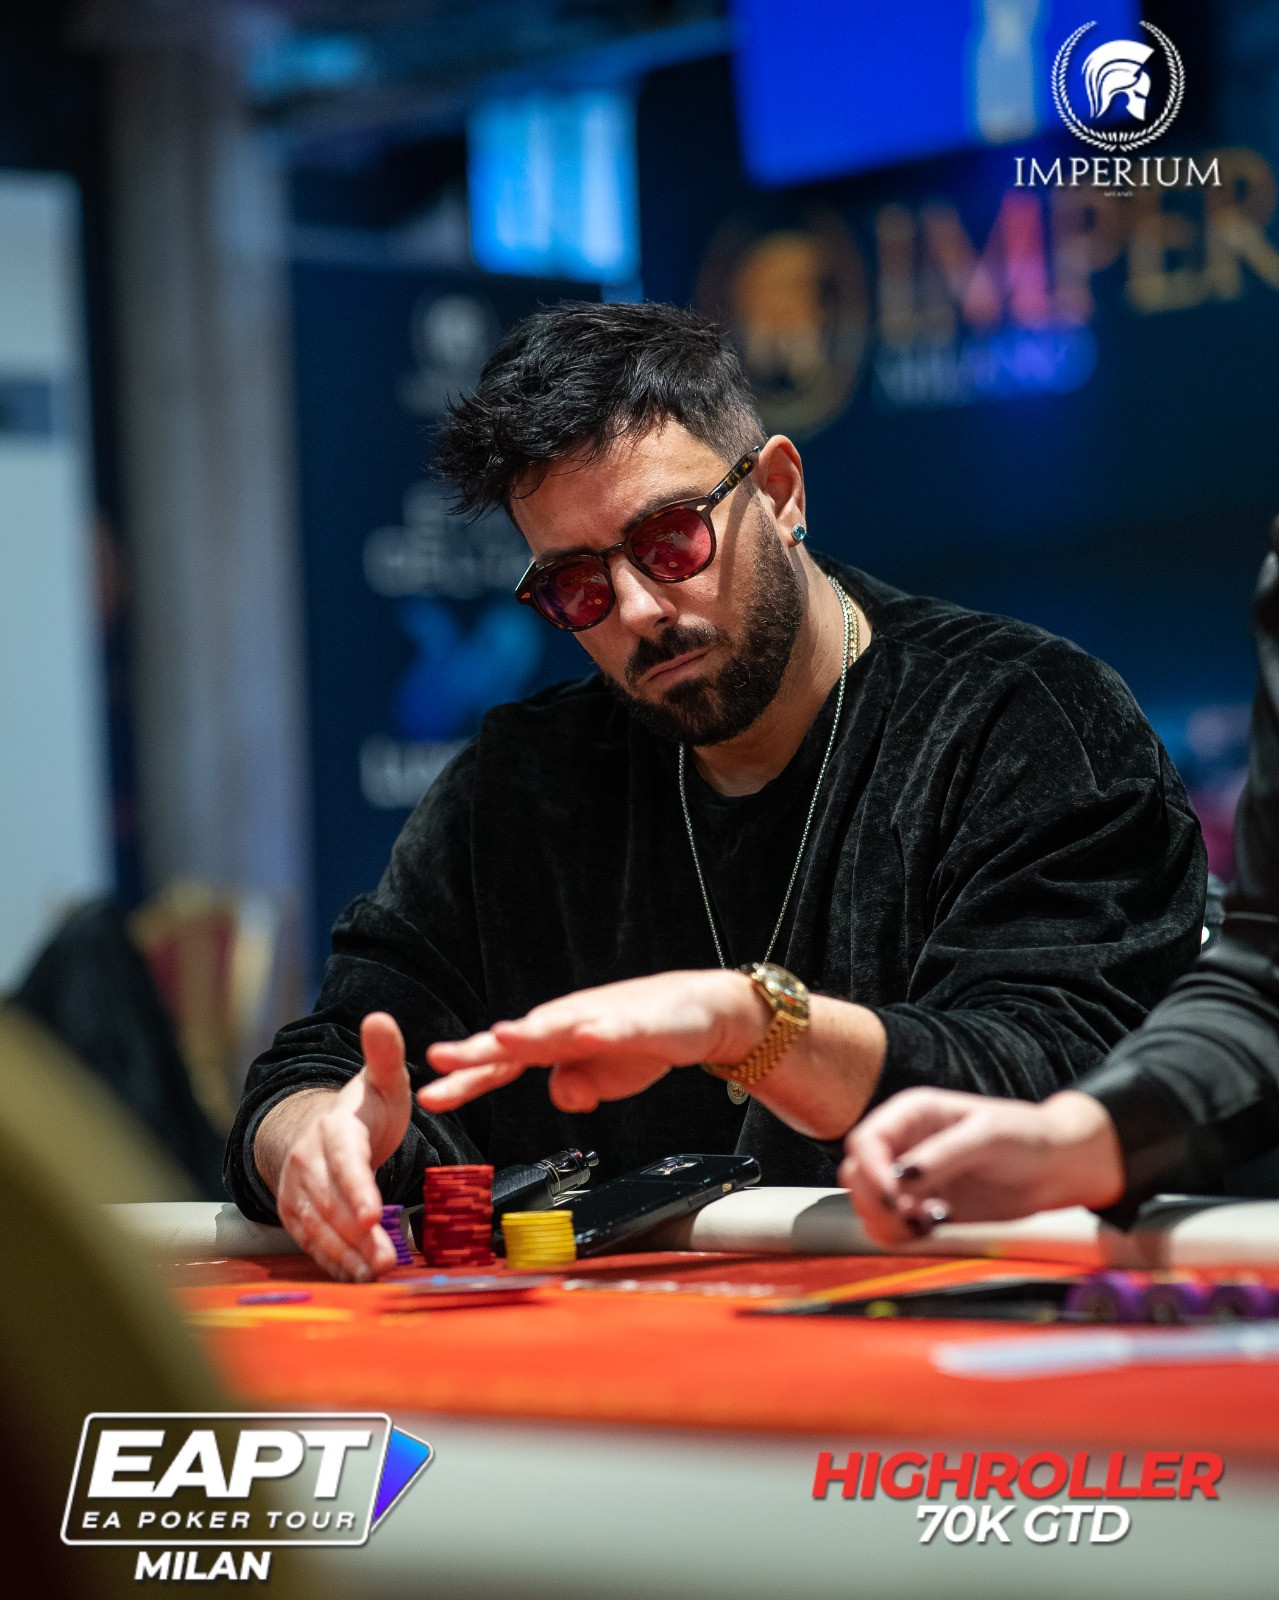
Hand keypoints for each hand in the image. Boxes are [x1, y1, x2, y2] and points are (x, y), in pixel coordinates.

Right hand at [268, 1012, 411, 1280]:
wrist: (325, 1129)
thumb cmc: (366, 1108)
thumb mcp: (383, 1081)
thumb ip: (385, 1056)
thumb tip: (380, 1017)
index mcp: (334, 1128)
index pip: (345, 1161)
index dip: (356, 1189)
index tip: (372, 1214)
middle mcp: (309, 1160)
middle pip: (332, 1202)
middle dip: (357, 1235)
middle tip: (386, 1259)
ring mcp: (297, 1188)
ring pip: (319, 1226)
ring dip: (346, 1254)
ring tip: (376, 1273)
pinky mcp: (294, 1212)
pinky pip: (311, 1240)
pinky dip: (332, 1261)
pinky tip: (356, 1277)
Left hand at [417, 970, 764, 1113]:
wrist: (702, 1012)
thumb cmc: (644, 1040)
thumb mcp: (601, 1079)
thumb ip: (575, 1089)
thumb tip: (562, 1097)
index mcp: (553, 1041)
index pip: (502, 1064)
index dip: (466, 1079)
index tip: (430, 1095)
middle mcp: (568, 1023)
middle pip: (517, 1041)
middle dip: (478, 1051)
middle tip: (441, 1059)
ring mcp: (601, 1017)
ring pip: (559, 1026)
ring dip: (530, 1033)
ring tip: (501, 1039)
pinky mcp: (639, 1021)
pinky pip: (616, 1027)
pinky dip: (600, 1032)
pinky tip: (586, 1037)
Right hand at [839, 1088, 1125, 1247]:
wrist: (1058, 1168)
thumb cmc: (1027, 1137)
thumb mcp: (987, 1136)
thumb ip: (942, 1154)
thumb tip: (900, 1175)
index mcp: (912, 1114)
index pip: (865, 1140)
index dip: (871, 1169)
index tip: (895, 1196)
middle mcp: (904, 1146)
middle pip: (856, 1175)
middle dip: (875, 1200)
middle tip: (911, 1215)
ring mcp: (912, 1181)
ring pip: (868, 1205)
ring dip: (890, 1221)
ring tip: (932, 1221)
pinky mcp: (925, 1210)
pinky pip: (893, 1227)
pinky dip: (905, 1235)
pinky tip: (938, 1227)